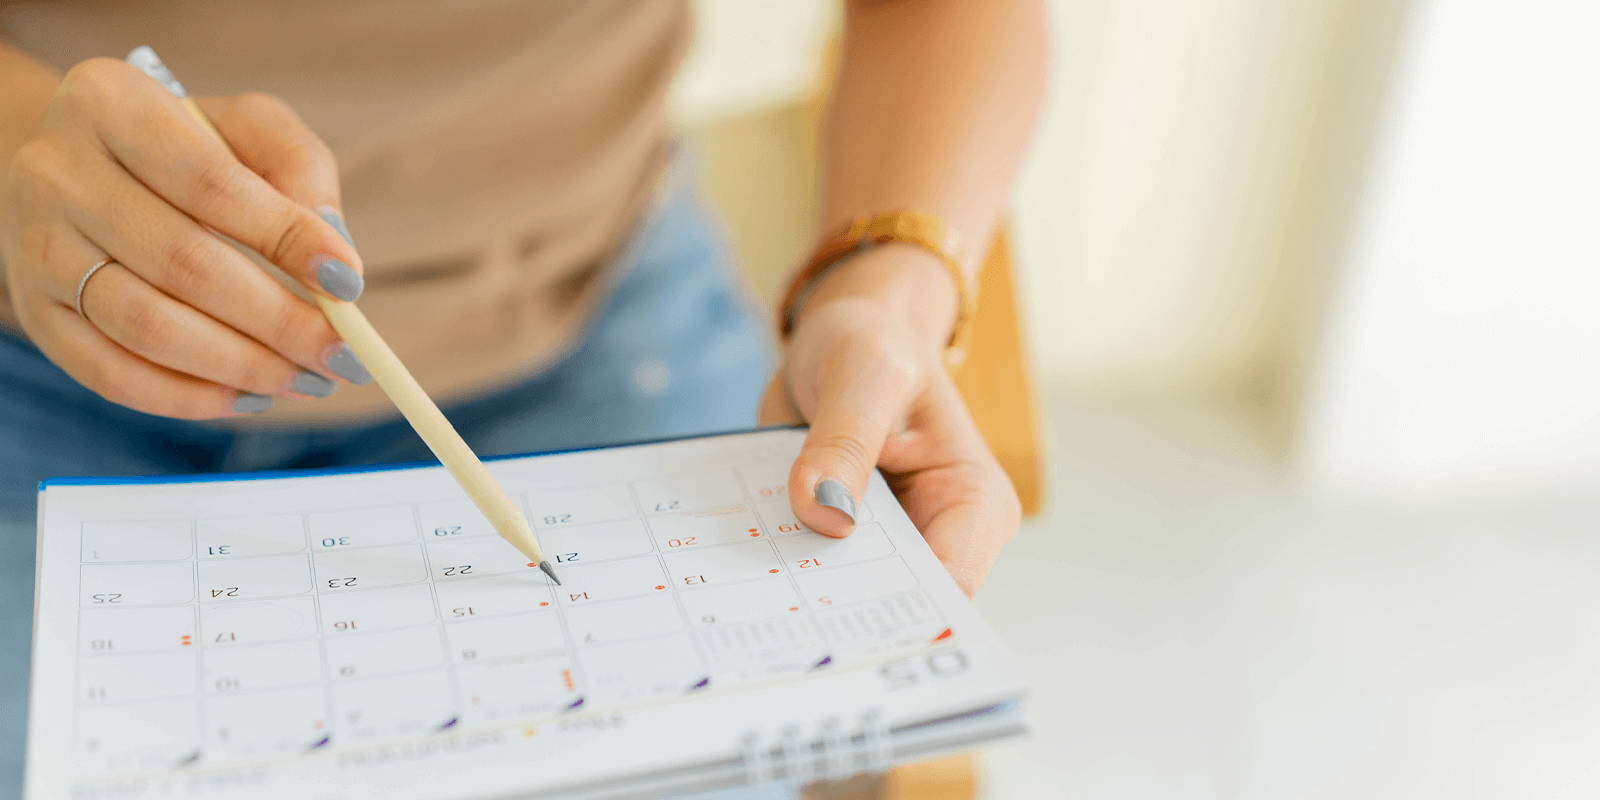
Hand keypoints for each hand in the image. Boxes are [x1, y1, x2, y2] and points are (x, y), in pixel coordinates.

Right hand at [1, 58, 368, 418]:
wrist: (77, 168)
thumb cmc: (185, 146)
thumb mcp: (246, 127)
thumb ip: (299, 168)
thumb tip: (335, 254)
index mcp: (111, 106)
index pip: (210, 184)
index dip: (287, 239)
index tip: (349, 284)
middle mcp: (58, 174)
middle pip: (183, 265)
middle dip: (278, 321)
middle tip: (343, 355)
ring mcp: (38, 249)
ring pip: (147, 328)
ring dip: (242, 366)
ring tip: (307, 379)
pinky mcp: (37, 314)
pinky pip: (111, 374)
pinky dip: (189, 397)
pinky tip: (250, 396)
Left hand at [758, 245, 1019, 594]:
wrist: (844, 335)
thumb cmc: (874, 342)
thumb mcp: (863, 373)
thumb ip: (845, 440)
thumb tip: (823, 513)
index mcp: (974, 504)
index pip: (946, 586)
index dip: (896, 615)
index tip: (831, 626)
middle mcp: (936, 536)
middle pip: (891, 606)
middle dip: (838, 615)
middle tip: (767, 620)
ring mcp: (883, 545)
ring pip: (841, 599)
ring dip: (794, 596)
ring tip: (738, 598)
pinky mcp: (834, 540)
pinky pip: (802, 571)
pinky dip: (769, 566)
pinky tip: (727, 568)